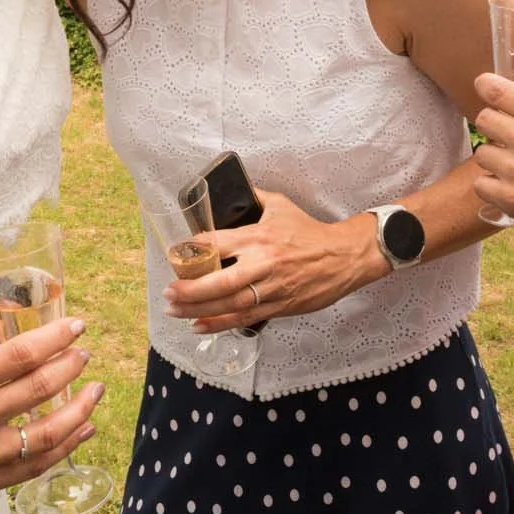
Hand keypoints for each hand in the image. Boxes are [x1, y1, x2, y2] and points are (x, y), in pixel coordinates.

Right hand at [0, 318, 101, 513]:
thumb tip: (21, 364)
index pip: (19, 354)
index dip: (55, 338)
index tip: (75, 326)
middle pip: (39, 389)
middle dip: (71, 367)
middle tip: (85, 353)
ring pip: (47, 434)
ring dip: (79, 410)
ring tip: (94, 393)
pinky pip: (34, 466)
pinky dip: (64, 447)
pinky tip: (80, 431)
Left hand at [164, 189, 387, 332]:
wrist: (344, 256)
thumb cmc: (310, 232)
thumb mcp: (280, 206)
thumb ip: (254, 197)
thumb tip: (234, 189)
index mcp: (259, 236)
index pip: (217, 243)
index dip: (192, 250)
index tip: (173, 254)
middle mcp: (263, 263)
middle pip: (220, 280)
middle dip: (190, 288)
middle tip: (169, 291)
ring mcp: (271, 287)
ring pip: (229, 303)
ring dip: (198, 308)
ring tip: (174, 310)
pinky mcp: (280, 305)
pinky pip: (244, 317)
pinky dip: (219, 323)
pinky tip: (199, 324)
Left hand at [470, 73, 513, 264]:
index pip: (496, 90)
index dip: (486, 88)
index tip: (486, 91)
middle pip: (484, 120)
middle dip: (494, 126)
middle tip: (509, 138)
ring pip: (482, 153)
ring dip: (495, 159)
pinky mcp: (512, 199)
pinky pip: (482, 185)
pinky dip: (492, 187)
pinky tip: (511, 189)